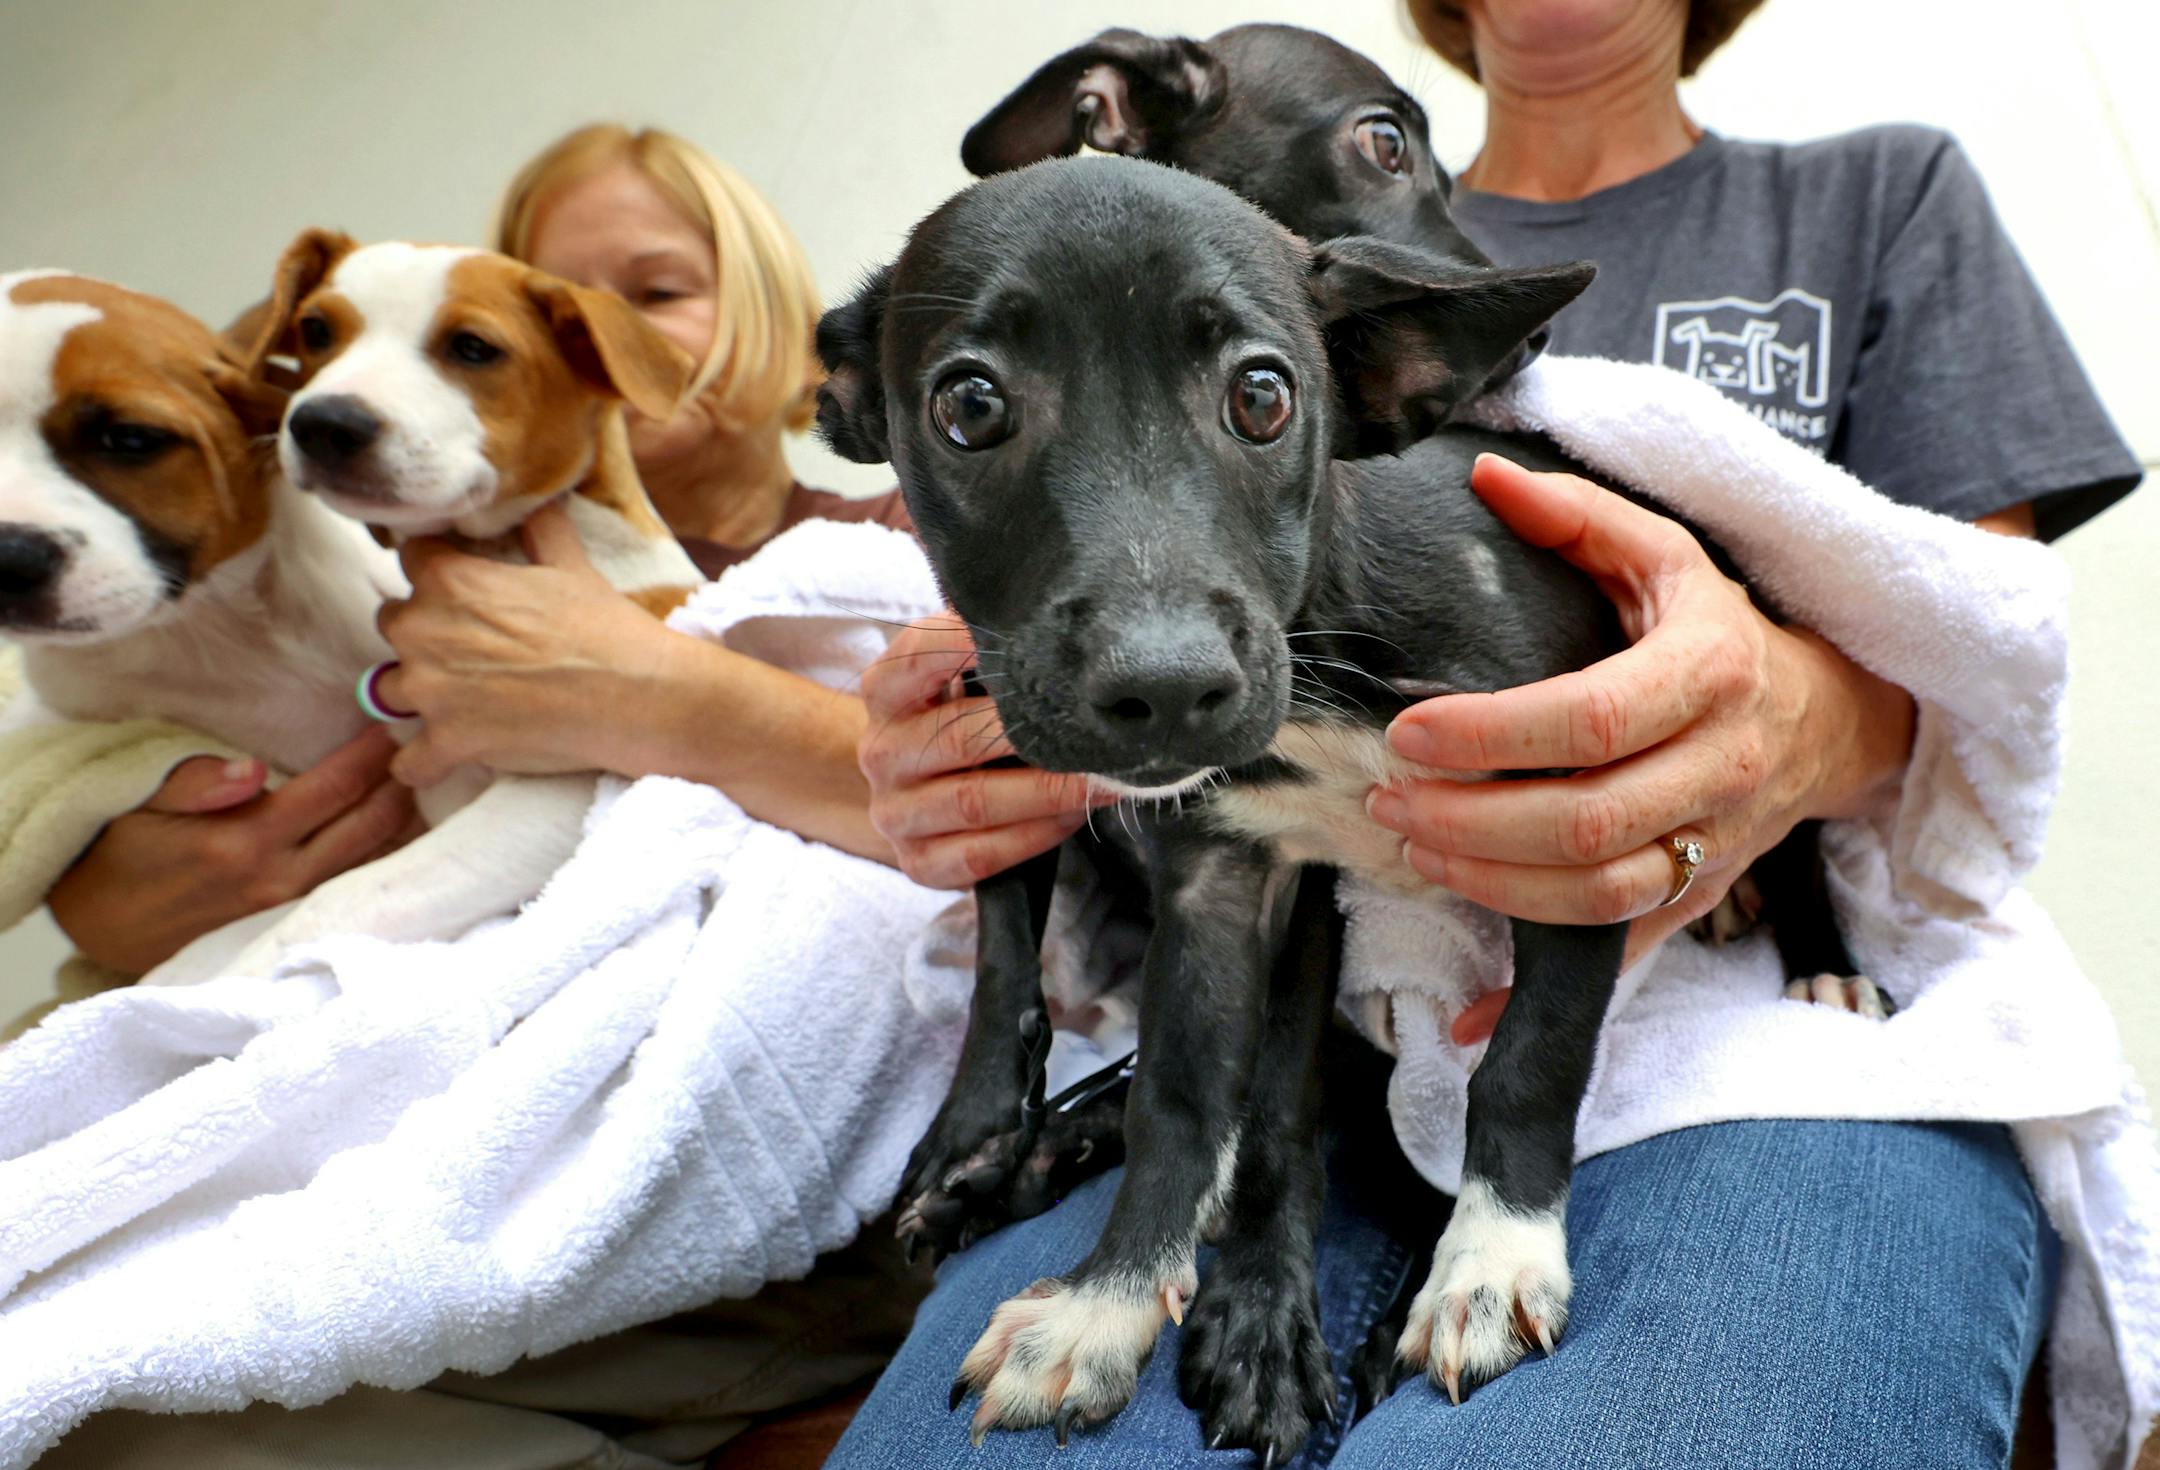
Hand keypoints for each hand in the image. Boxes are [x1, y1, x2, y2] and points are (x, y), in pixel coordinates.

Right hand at [47, 727, 419, 973]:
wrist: (96, 928)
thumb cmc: (118, 855)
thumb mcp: (140, 806)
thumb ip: (194, 783)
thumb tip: (252, 769)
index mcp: (246, 839)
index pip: (334, 789)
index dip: (371, 755)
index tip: (395, 724)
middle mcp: (279, 877)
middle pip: (369, 825)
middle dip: (402, 783)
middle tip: (425, 747)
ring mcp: (290, 907)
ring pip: (371, 860)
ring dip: (404, 821)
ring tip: (426, 784)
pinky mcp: (290, 926)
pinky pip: (352, 886)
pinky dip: (384, 857)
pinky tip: (405, 835)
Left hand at [374, 503, 684, 787]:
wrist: (634, 694)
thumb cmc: (605, 626)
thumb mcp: (573, 565)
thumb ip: (542, 530)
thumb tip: (539, 503)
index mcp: (450, 579)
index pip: (410, 558)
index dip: (434, 569)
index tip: (457, 585)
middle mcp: (425, 631)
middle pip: (391, 623)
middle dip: (420, 631)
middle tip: (462, 644)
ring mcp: (432, 692)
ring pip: (388, 690)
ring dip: (415, 692)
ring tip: (451, 697)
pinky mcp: (449, 742)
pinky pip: (410, 762)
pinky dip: (422, 763)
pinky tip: (439, 757)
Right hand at [857, 613, 1106, 888]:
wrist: (922, 791)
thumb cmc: (964, 716)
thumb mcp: (964, 675)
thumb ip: (993, 648)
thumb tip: (1063, 615)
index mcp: (885, 691)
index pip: (920, 655)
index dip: (971, 642)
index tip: (1036, 631)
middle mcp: (881, 751)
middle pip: (960, 737)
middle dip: (1038, 731)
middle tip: (1102, 723)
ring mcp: (894, 812)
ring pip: (974, 801)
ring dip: (1049, 790)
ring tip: (1106, 776)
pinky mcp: (917, 863)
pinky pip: (979, 854)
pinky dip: (1034, 835)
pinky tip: (1073, 817)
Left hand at [1364, 454, 1914, 1040]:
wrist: (1829, 715)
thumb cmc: (1719, 626)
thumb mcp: (1666, 554)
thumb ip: (1577, 515)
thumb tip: (1482, 476)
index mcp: (1710, 673)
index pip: (1592, 718)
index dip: (1493, 734)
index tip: (1408, 733)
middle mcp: (1719, 768)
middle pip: (1586, 822)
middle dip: (1471, 820)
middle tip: (1389, 800)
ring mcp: (1712, 843)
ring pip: (1597, 895)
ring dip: (1490, 885)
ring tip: (1410, 847)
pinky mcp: (1695, 896)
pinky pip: (1618, 954)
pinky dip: (1539, 992)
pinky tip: (1467, 1016)